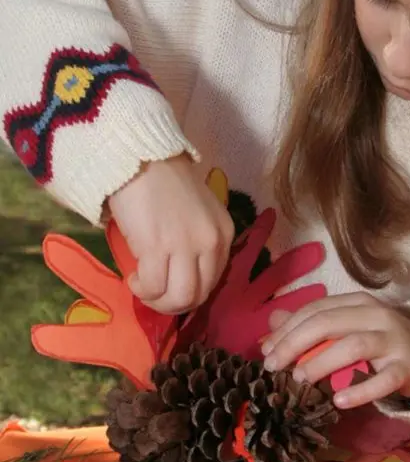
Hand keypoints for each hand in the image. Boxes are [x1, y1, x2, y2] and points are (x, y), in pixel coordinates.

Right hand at [107, 155, 234, 313]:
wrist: (141, 158)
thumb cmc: (165, 182)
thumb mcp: (197, 213)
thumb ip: (197, 241)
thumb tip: (181, 273)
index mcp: (224, 233)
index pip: (214, 280)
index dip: (190, 291)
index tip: (171, 286)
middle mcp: (211, 242)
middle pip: (199, 295)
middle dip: (174, 304)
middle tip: (154, 293)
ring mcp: (186, 246)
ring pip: (180, 298)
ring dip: (158, 301)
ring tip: (143, 287)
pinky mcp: (158, 248)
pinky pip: (153, 287)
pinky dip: (141, 289)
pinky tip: (134, 276)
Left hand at [261, 293, 409, 408]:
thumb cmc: (382, 341)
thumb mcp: (348, 326)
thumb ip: (312, 323)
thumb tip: (272, 322)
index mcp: (358, 302)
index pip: (316, 309)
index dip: (288, 329)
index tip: (266, 350)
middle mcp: (376, 315)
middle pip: (329, 323)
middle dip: (295, 343)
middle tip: (273, 366)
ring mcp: (394, 340)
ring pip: (353, 346)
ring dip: (322, 362)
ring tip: (299, 379)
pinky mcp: (407, 368)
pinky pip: (383, 380)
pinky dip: (360, 391)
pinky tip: (338, 402)